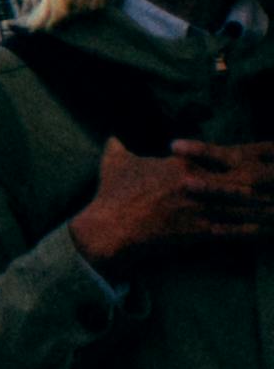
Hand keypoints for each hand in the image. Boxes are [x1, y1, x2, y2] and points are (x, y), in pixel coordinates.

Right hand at [64, 135, 273, 268]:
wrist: (110, 227)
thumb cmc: (112, 195)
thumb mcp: (114, 165)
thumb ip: (119, 149)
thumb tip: (112, 138)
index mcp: (183, 164)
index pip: (224, 157)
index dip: (251, 156)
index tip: (269, 156)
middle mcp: (197, 184)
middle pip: (241, 181)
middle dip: (266, 182)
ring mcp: (199, 208)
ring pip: (241, 206)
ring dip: (263, 208)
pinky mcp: (198, 231)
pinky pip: (232, 231)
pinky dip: (251, 231)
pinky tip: (265, 230)